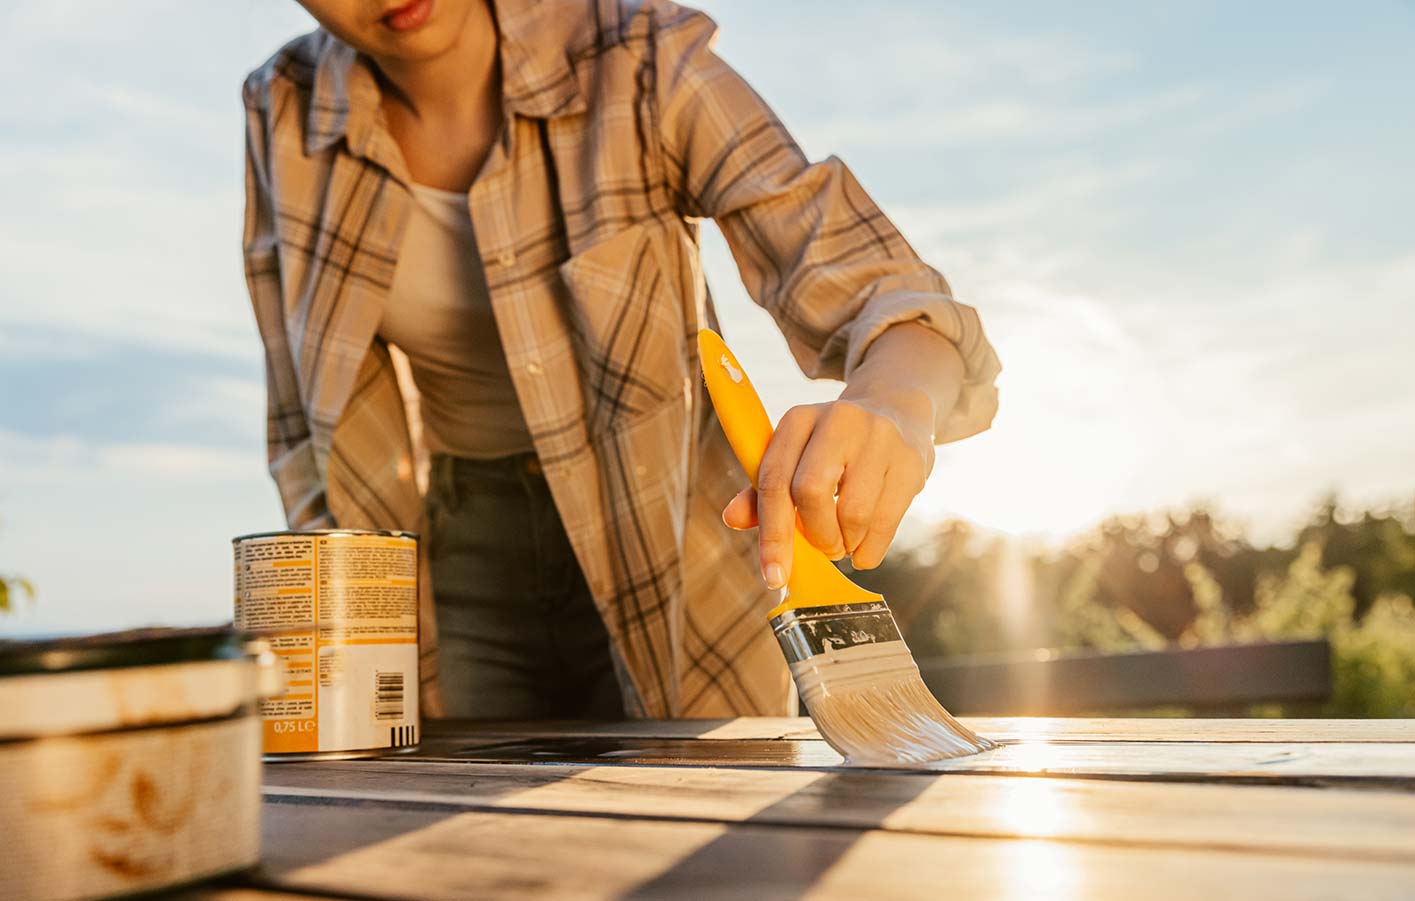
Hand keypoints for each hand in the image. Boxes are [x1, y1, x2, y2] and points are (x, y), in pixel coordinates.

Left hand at [722, 390, 935, 588]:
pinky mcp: (910, 460)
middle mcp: (838, 420)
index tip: (774, 576)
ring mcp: (878, 437)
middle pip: (811, 492)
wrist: (896, 413)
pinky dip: (870, 550)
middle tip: (822, 549)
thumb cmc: (833, 449)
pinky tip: (864, 550)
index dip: (771, 534)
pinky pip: (886, 522)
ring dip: (844, 543)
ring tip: (844, 543)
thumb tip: (732, 518)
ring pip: (853, 512)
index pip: (774, 480)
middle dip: (814, 535)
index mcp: (798, 420)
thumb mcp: (796, 458)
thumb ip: (763, 491)